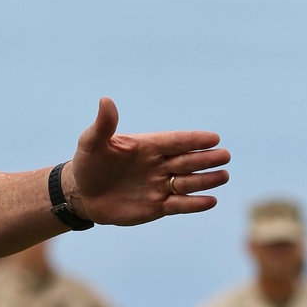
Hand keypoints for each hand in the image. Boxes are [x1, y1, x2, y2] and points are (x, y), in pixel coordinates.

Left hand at [64, 98, 228, 225]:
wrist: (82, 193)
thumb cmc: (88, 163)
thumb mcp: (91, 143)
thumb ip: (103, 125)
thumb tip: (105, 100)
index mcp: (148, 146)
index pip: (175, 141)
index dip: (194, 140)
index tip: (213, 138)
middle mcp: (158, 164)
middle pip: (187, 161)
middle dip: (206, 159)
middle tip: (224, 156)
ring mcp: (159, 185)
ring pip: (187, 182)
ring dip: (205, 180)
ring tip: (222, 176)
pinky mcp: (157, 206)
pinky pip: (179, 204)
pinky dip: (194, 203)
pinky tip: (210, 201)